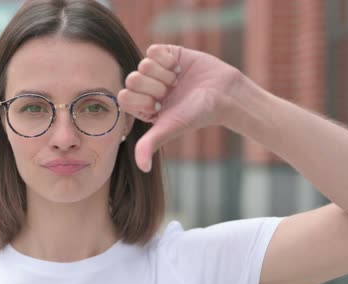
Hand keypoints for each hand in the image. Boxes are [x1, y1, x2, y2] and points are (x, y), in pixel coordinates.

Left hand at [118, 44, 243, 171]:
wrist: (224, 94)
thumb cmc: (197, 115)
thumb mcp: (170, 128)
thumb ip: (150, 144)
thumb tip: (142, 168)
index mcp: (141, 105)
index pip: (124, 97)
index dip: (142, 99)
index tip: (160, 105)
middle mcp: (145, 88)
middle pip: (132, 79)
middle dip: (155, 86)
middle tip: (171, 92)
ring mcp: (155, 70)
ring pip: (143, 64)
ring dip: (164, 74)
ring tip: (177, 81)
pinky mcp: (166, 54)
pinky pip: (153, 50)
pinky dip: (167, 59)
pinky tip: (178, 68)